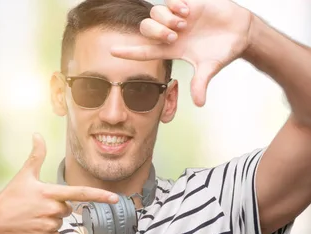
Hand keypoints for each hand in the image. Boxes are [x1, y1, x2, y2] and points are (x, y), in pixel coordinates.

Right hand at [0, 133, 117, 233]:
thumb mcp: (23, 176)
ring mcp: (49, 227)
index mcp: (49, 193)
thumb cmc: (9, 199)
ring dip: (48, 221)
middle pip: (66, 208)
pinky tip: (30, 229)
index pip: (80, 194)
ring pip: (60, 223)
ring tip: (30, 218)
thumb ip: (36, 156)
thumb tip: (37, 134)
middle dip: (54, 207)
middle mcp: (52, 211)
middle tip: (34, 206)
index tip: (116, 199)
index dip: (100, 196)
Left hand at [109, 0, 253, 105]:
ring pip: (154, 13)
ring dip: (165, 19)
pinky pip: (170, 1)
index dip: (128, 51)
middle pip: (145, 29)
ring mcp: (177, 19)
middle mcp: (170, 33)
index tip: (112, 52)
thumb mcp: (210, 67)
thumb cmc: (223, 51)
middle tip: (173, 36)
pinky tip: (187, 12)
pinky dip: (175, 6)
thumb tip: (200, 104)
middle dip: (155, 32)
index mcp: (171, 50)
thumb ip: (201, 83)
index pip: (144, 50)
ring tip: (183, 24)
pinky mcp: (188, 5)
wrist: (241, 31)